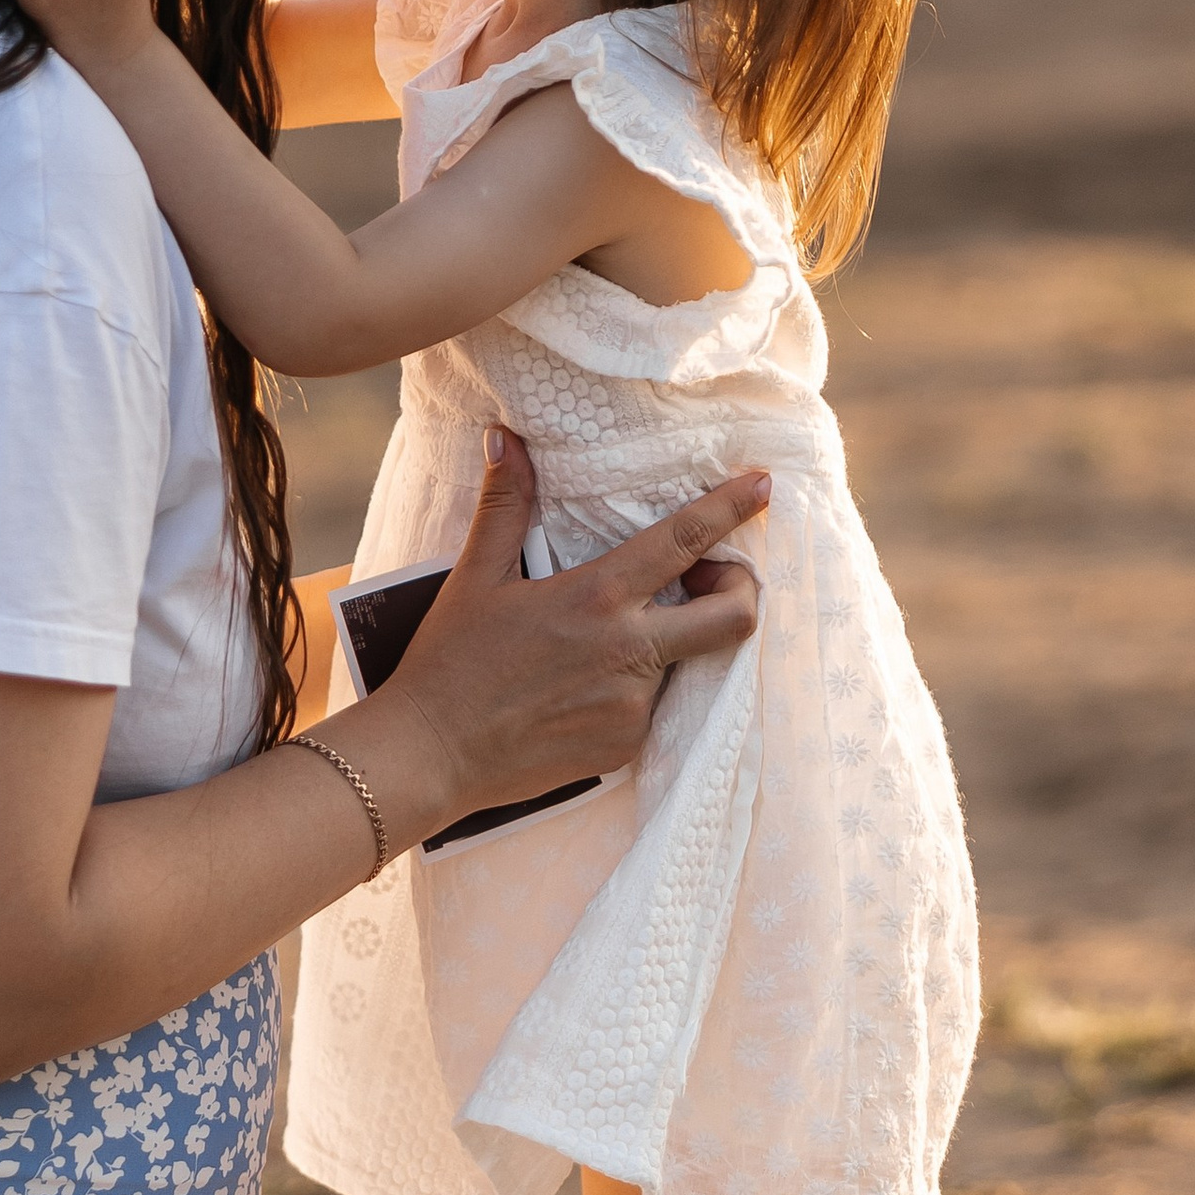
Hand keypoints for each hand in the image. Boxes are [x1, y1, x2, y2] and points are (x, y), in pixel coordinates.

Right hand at [373, 429, 763, 821]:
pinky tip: (588, 686)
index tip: (763, 485)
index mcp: (597, 599)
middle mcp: (630, 653)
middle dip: (743, 591)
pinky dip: (638, 688)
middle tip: (712, 579)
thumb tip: (504, 437)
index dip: (732, 508)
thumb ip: (504, 505)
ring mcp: (633, 707)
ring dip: (672, 643)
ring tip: (616, 639)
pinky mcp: (626, 747)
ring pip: (689, 664)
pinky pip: (654, 708)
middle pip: (734, 618)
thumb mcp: (475, 577)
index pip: (685, 541)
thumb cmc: (448, 663)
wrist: (430, 757)